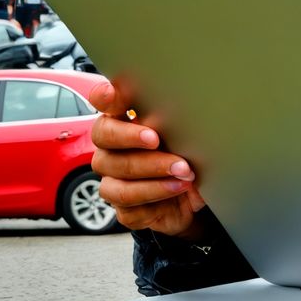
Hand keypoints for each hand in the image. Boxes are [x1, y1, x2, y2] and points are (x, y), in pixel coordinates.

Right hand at [91, 80, 205, 238]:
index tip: (111, 93)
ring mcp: (113, 178)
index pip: (105, 101)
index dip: (103, 96)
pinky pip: (127, 200)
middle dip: (129, 136)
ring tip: (183, 170)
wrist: (198, 199)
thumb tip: (189, 105)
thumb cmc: (189, 157)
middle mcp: (113, 148)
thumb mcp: (191, 137)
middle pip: (102, 135)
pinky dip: (155, 192)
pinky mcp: (122, 206)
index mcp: (127, 121)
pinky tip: (177, 187)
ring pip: (115, 172)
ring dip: (151, 170)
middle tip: (156, 139)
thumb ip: (179, 121)